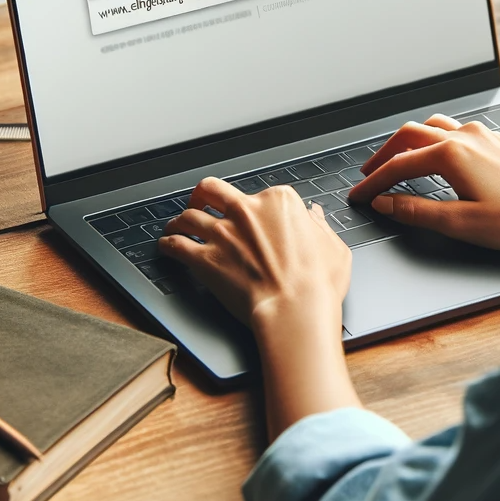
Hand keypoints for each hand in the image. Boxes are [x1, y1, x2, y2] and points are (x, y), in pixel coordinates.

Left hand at [160, 178, 358, 437]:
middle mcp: (247, 210)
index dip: (255, 205)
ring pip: (189, 216)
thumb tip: (313, 216)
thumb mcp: (333, 247)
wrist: (296, 310)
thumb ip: (319, 227)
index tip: (253, 215)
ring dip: (180, 220)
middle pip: (212, 190)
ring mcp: (223, 233)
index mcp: (280, 202)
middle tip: (200, 201)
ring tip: (176, 225)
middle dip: (202, 194)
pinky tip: (166, 246)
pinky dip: (168, 244)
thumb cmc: (318, 283)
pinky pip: (176, 245)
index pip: (261, 193)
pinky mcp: (205, 258)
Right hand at [348, 114, 499, 253]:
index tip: (360, 195)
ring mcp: (486, 136)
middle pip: (410, 135)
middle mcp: (467, 137)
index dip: (374, 182)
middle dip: (386, 155)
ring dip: (412, 140)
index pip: (399, 167)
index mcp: (451, 155)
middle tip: (371, 174)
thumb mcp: (460, 223)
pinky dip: (440, 140)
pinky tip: (444, 156)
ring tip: (401, 159)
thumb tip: (386, 203)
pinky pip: (461, 131)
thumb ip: (416, 211)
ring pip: (436, 125)